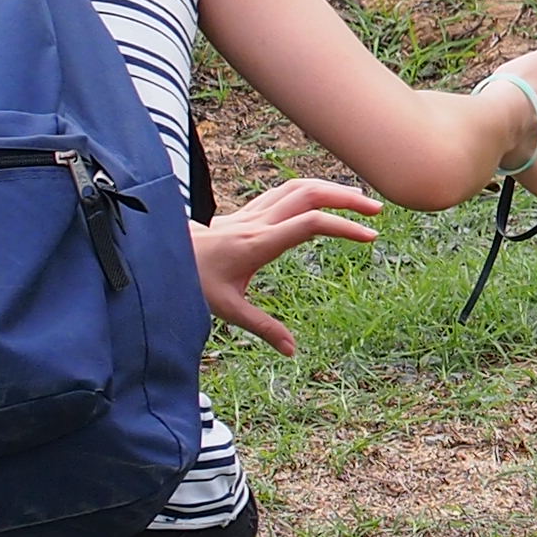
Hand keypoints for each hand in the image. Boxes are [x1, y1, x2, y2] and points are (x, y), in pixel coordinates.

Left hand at [191, 176, 383, 354]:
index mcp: (257, 244)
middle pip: (310, 193)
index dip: (344, 227)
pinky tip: (325, 199)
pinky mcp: (248, 210)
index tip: (370, 238)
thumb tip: (291, 351)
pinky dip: (312, 189)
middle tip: (376, 212)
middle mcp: (257, 222)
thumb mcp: (227, 309)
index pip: (310, 224)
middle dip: (347, 197)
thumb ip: (263, 327)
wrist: (159, 253)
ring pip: (299, 185)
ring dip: (332, 188)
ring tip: (360, 201)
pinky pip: (286, 190)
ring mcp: (252, 212)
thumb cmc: (192, 281)